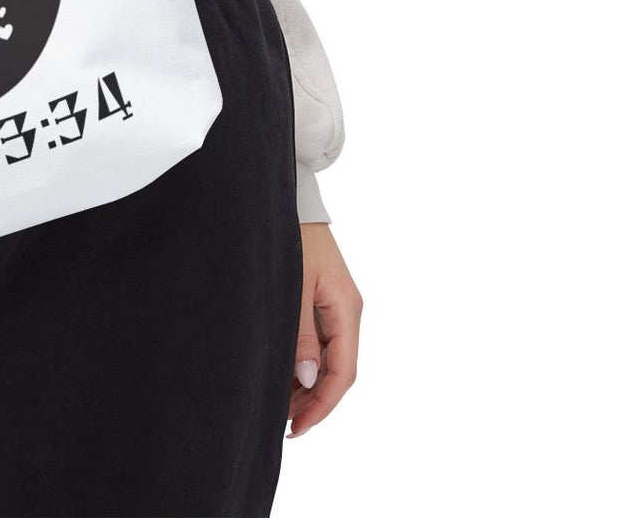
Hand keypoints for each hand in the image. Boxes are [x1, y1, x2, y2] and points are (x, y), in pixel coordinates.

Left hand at [288, 222, 360, 436]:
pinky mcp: (322, 298)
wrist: (290, 197)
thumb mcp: (293, 285)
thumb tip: (307, 378)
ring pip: (328, 358)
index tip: (298, 428)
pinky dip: (303, 362)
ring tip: (279, 405)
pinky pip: (319, 341)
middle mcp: (347, 310)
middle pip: (337, 370)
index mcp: (347, 309)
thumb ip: (301, 333)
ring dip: (307, 384)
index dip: (322, 405)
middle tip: (284, 423)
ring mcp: (336, 305)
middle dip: (313, 400)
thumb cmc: (291, 236)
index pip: (343, 372)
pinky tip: (283, 374)